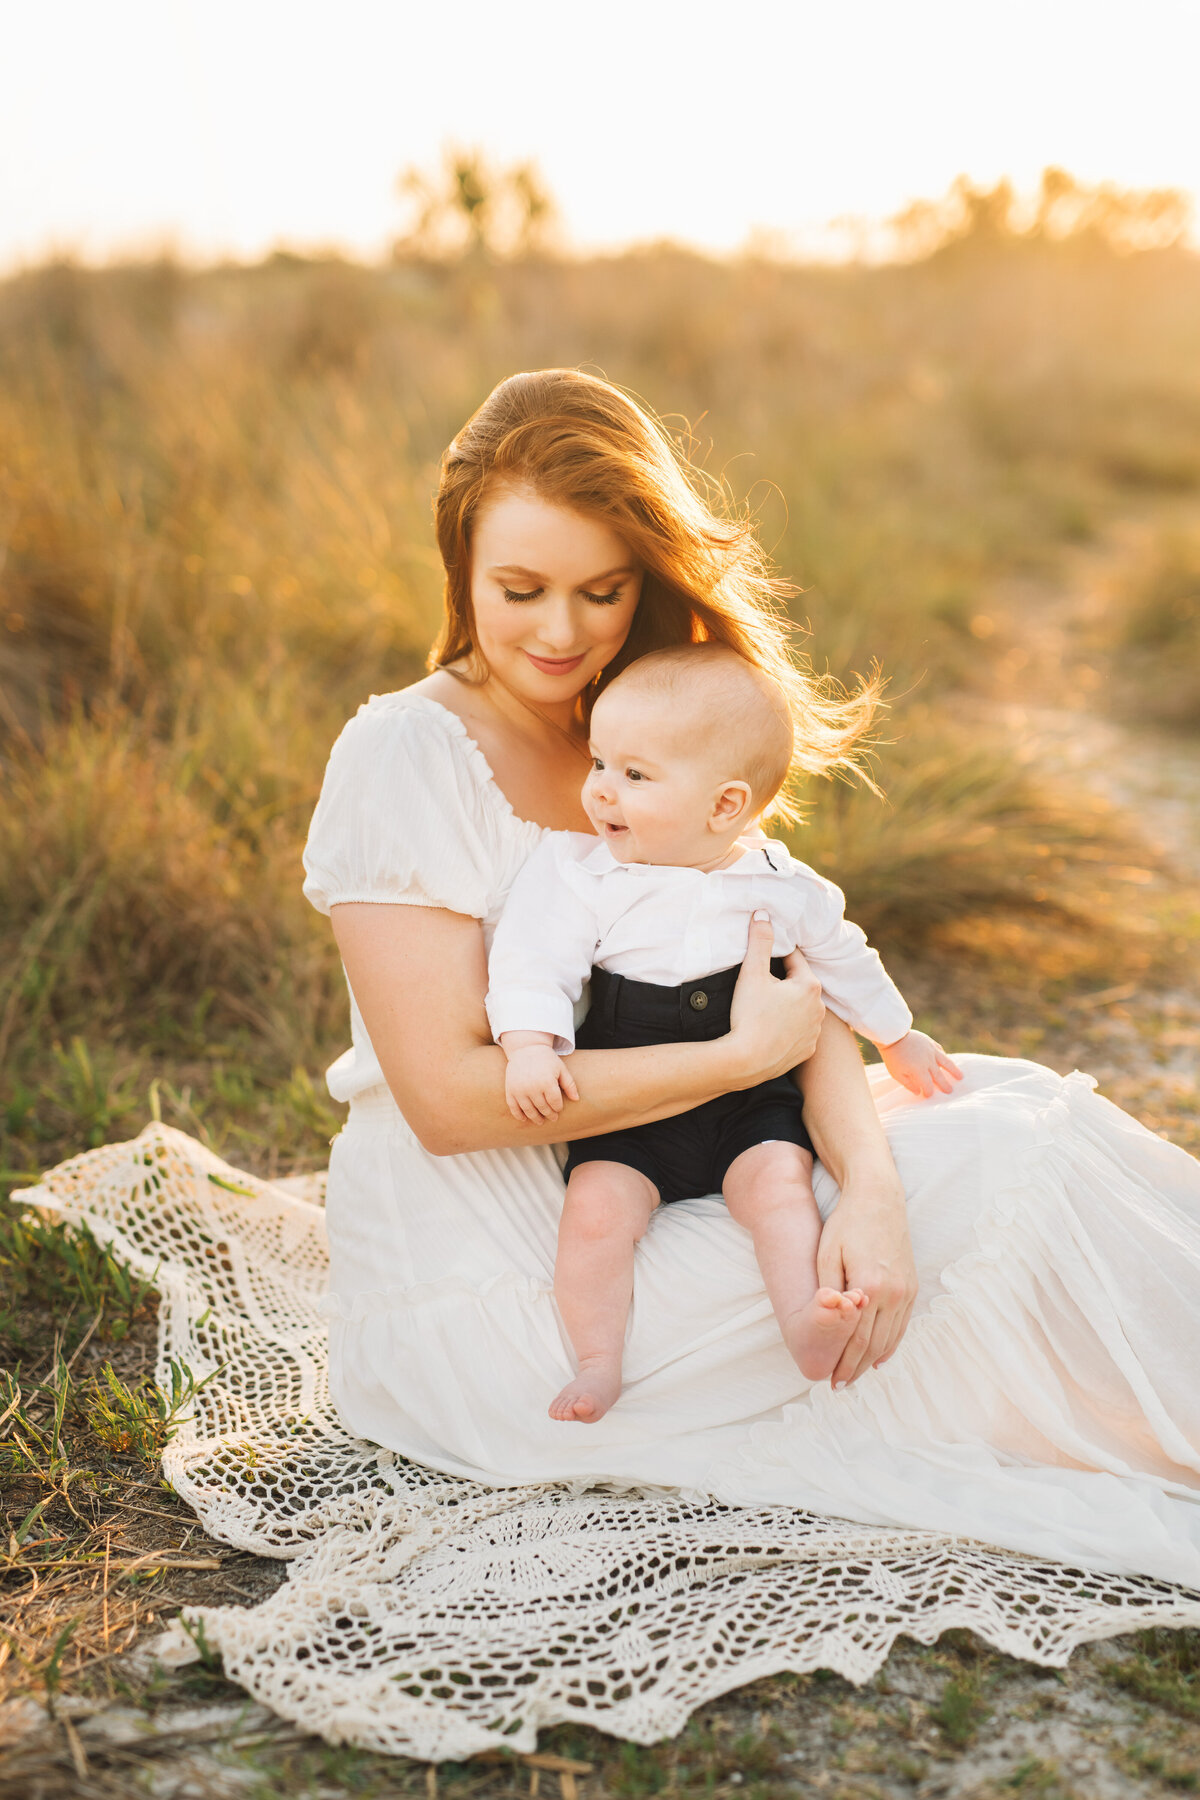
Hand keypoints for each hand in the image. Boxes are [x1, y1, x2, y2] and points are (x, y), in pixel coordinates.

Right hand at [504, 1045, 579, 1124]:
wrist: (525, 1048)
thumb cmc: (546, 1059)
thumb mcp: (561, 1069)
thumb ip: (569, 1084)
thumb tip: (576, 1099)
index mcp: (547, 1082)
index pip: (555, 1102)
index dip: (558, 1108)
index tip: (559, 1109)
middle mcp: (532, 1087)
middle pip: (543, 1108)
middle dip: (549, 1114)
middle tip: (552, 1118)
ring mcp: (520, 1090)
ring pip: (529, 1111)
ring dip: (535, 1118)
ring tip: (540, 1121)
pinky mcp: (510, 1090)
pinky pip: (513, 1107)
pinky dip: (518, 1115)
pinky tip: (524, 1119)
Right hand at [727, 912, 823, 1087]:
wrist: (745, 1062)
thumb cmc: (748, 1015)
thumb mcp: (751, 973)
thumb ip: (759, 941)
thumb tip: (763, 914)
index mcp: (809, 986)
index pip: (793, 959)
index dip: (775, 955)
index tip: (761, 957)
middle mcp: (819, 1009)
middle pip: (799, 984)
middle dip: (782, 981)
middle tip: (759, 984)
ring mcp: (815, 1032)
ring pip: (801, 1009)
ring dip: (787, 1005)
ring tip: (764, 1008)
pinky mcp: (807, 1051)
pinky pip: (799, 1032)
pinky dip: (788, 1028)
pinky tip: (771, 1029)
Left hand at [816, 1164, 917, 1385]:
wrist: (878, 1198)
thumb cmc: (846, 1223)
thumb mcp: (827, 1254)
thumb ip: (830, 1291)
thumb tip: (828, 1323)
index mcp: (869, 1286)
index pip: (855, 1338)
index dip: (843, 1363)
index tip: (830, 1380)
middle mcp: (893, 1293)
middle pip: (873, 1344)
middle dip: (856, 1368)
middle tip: (840, 1385)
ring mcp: (906, 1290)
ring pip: (890, 1338)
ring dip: (873, 1360)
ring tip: (856, 1376)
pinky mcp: (911, 1285)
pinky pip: (902, 1324)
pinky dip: (890, 1344)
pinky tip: (879, 1357)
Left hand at [880, 1030, 962, 1097]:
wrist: (894, 1035)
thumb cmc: (893, 1056)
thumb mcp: (896, 1073)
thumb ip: (908, 1084)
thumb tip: (918, 1092)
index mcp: (919, 1071)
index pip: (928, 1085)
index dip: (929, 1092)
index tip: (928, 1095)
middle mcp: (928, 1062)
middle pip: (939, 1076)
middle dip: (945, 1085)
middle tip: (950, 1091)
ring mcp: (931, 1051)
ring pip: (946, 1062)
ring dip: (954, 1070)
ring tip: (961, 1077)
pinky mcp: (930, 1043)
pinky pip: (940, 1051)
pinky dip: (944, 1057)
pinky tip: (947, 1061)